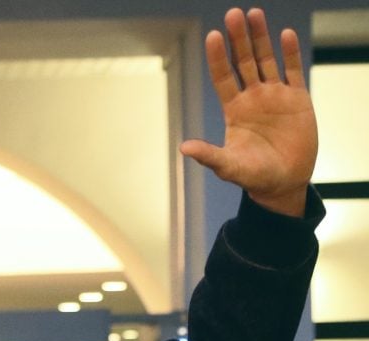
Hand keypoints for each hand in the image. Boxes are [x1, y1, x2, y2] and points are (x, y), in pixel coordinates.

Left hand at [180, 7, 317, 216]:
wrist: (283, 183)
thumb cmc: (253, 176)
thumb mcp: (229, 167)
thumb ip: (209, 155)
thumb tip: (183, 148)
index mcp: (234, 110)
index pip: (223, 77)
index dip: (218, 57)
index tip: (212, 36)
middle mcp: (253, 98)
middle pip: (244, 62)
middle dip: (238, 39)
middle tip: (233, 14)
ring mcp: (275, 96)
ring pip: (266, 60)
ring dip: (261, 38)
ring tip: (254, 14)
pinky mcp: (298, 99)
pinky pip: (293, 71)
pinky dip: (290, 53)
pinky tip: (285, 35)